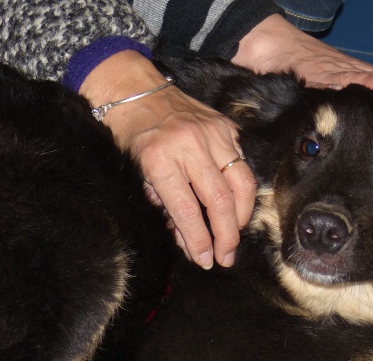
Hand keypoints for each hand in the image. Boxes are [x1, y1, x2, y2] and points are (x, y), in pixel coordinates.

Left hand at [80, 51, 256, 268]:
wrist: (134, 89)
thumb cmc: (130, 135)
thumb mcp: (136, 174)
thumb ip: (164, 207)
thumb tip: (190, 242)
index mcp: (159, 158)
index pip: (186, 210)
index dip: (199, 240)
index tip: (206, 261)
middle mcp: (189, 144)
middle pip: (220, 200)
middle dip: (226, 236)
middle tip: (226, 257)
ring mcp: (212, 132)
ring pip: (241, 183)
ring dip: (241, 216)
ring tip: (235, 236)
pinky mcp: (227, 126)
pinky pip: (243, 164)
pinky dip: (242, 190)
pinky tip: (236, 206)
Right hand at [233, 14, 372, 124]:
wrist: (275, 49)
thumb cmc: (304, 77)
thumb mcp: (330, 98)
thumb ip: (345, 114)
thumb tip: (365, 145)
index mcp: (365, 86)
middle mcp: (361, 78)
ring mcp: (346, 74)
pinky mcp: (327, 73)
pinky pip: (350, 78)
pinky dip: (369, 81)